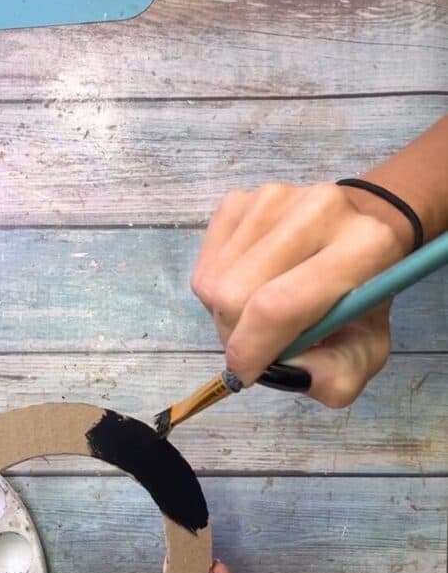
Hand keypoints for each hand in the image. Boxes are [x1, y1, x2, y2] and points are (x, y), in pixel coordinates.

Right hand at [191, 182, 411, 406]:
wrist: (361, 235)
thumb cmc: (364, 298)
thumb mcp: (366, 350)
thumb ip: (336, 377)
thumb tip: (287, 371)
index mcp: (363, 248)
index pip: (278, 306)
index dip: (250, 349)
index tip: (245, 372)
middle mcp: (319, 209)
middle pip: (234, 293)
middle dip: (234, 334)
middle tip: (256, 345)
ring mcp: (275, 196)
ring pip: (214, 280)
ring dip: (225, 313)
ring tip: (257, 314)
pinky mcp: (245, 197)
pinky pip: (207, 262)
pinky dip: (217, 288)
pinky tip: (249, 285)